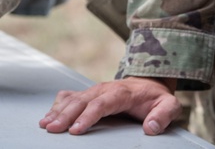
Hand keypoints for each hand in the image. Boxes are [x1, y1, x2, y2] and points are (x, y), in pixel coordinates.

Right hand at [40, 77, 180, 135]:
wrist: (149, 84)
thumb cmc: (156, 98)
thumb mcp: (169, 105)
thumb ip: (163, 115)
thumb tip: (151, 127)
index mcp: (122, 92)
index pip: (102, 104)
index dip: (88, 116)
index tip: (76, 130)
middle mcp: (104, 88)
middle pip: (82, 101)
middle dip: (66, 115)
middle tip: (53, 129)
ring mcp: (94, 90)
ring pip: (73, 98)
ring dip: (58, 111)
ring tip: (46, 124)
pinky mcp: (89, 93)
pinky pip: (70, 96)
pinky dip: (58, 105)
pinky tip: (48, 116)